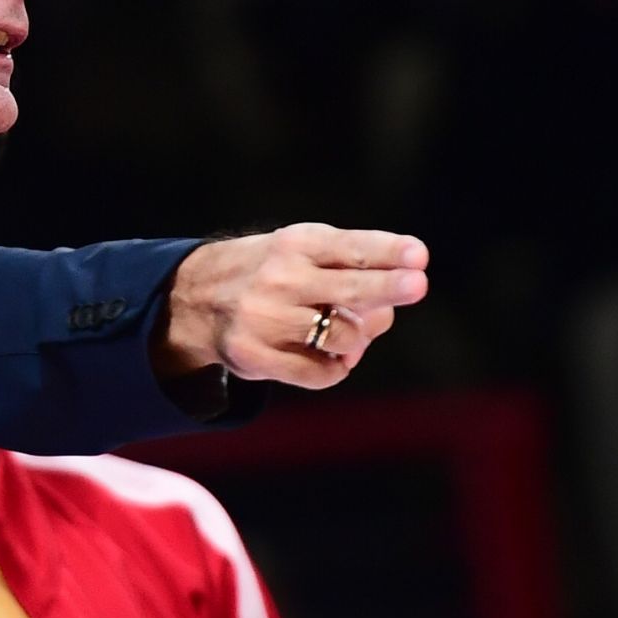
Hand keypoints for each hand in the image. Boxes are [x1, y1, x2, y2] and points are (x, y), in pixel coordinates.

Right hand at [154, 223, 427, 389]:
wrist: (198, 297)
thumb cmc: (276, 272)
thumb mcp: (307, 254)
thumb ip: (354, 273)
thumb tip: (386, 315)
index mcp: (297, 245)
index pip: (350, 248)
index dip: (387, 251)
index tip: (419, 255)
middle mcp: (280, 279)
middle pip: (348, 288)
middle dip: (386, 286)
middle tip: (419, 285)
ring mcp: (266, 319)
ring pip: (343, 338)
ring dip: (358, 341)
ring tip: (344, 335)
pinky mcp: (255, 356)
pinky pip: (321, 373)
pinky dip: (337, 367)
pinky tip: (327, 356)